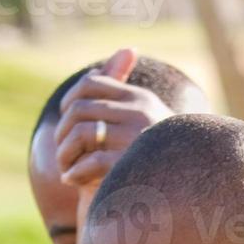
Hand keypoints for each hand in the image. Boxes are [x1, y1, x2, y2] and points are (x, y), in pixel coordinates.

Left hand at [53, 47, 173, 189]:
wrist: (182, 194)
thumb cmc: (158, 160)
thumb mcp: (142, 120)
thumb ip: (128, 92)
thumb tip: (128, 49)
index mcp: (141, 98)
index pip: (90, 83)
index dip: (68, 101)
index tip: (66, 122)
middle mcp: (140, 113)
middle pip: (79, 109)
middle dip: (62, 132)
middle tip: (62, 154)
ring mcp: (138, 138)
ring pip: (81, 133)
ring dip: (64, 153)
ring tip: (65, 168)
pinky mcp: (132, 166)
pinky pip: (91, 161)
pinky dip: (75, 172)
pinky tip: (72, 180)